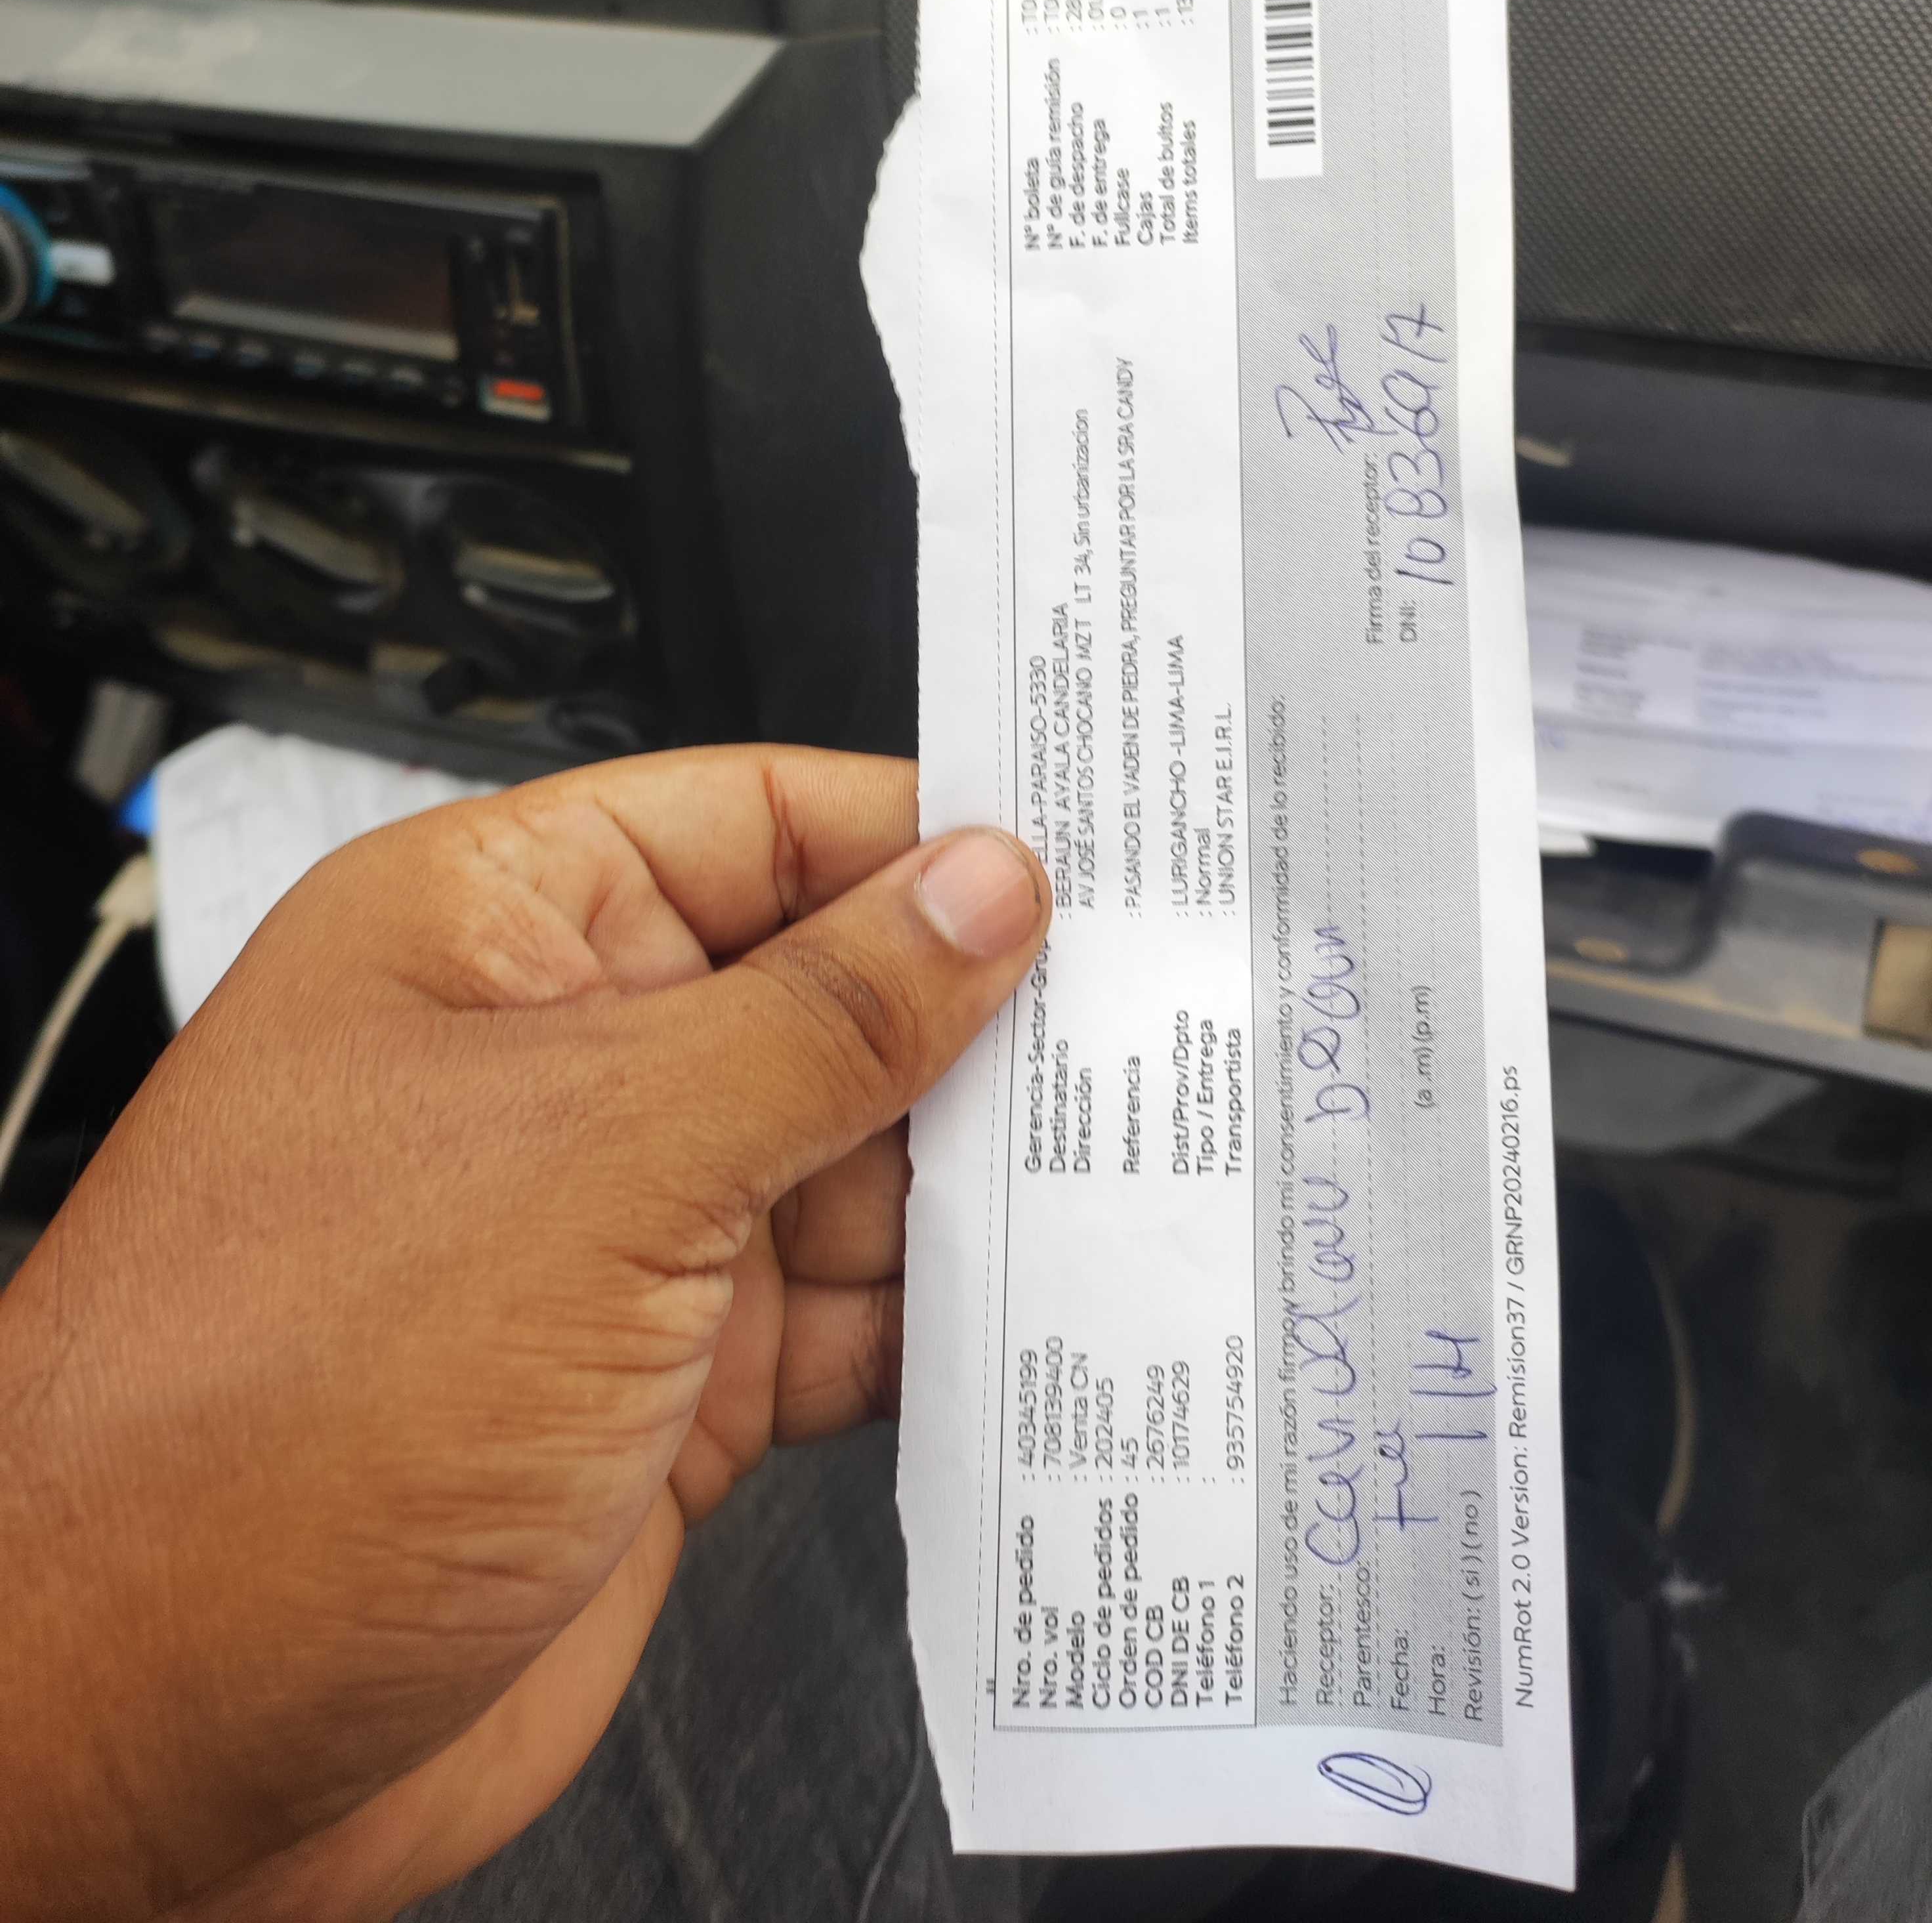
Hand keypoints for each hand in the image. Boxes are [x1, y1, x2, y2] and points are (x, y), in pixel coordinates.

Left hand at [0, 747, 1047, 1922]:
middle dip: (978, 1023)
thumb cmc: (269, 1411)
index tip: (1096, 857)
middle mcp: (560, 1068)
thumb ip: (821, 1019)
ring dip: (977, 1186)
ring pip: (849, 1167)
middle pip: (824, 994)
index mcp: (502, 934)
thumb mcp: (604, 1157)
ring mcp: (612, 1237)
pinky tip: (1035, 1315)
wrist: (148, 1733)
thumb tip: (983, 887)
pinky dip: (936, 1327)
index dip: (928, 832)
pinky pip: (837, 1324)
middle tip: (1160, 1029)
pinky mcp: (654, 1393)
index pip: (761, 821)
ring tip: (1136, 1169)